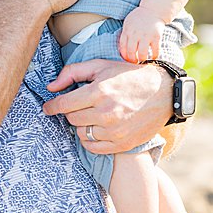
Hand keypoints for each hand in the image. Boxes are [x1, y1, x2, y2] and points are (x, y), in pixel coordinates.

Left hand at [45, 58, 177, 153]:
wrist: (164, 93)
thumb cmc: (130, 76)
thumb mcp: (102, 66)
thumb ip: (73, 73)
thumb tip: (50, 87)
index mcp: (99, 91)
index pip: (63, 104)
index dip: (52, 106)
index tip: (48, 107)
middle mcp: (106, 113)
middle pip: (71, 119)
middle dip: (72, 112)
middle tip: (81, 106)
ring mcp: (114, 131)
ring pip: (81, 133)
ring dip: (82, 125)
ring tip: (93, 115)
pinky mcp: (122, 143)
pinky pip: (93, 147)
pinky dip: (90, 139)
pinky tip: (96, 129)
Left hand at [119, 8, 167, 62]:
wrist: (153, 10)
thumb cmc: (139, 17)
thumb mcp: (128, 23)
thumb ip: (125, 34)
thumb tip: (123, 49)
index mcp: (127, 31)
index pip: (123, 47)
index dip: (124, 56)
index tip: (127, 59)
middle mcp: (136, 33)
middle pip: (131, 52)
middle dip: (132, 60)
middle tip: (135, 62)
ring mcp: (146, 35)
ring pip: (142, 53)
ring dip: (142, 60)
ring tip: (143, 61)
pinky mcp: (156, 37)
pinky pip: (155, 50)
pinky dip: (154, 56)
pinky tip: (153, 57)